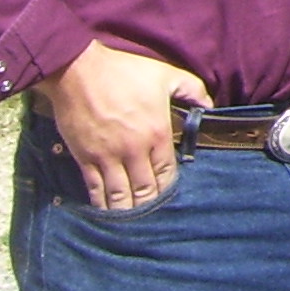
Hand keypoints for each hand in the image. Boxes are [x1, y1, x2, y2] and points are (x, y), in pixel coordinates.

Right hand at [35, 41, 210, 209]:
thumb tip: (210, 105)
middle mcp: (134, 150)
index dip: (169, 186)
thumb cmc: (124, 72)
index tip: (170, 194)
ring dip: (127, 210)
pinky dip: (102, 202)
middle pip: (145, 189)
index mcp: (157, 133)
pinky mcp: (85, 158)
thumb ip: (193, 90)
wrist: (79, 71)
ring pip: (120, 195)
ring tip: (132, 219)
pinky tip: (107, 211)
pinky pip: (95, 188)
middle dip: (149, 203)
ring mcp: (107, 156)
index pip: (167, 172)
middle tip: (152, 213)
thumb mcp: (167, 75)